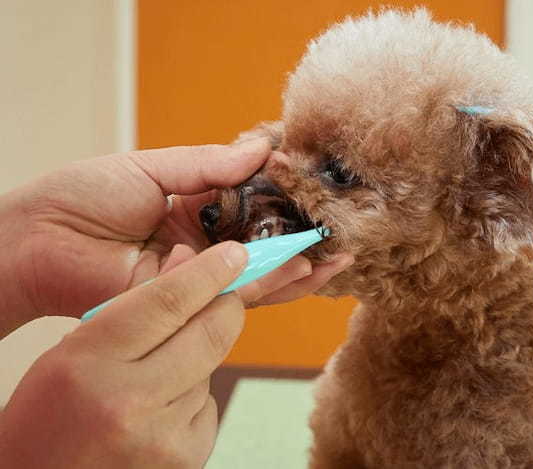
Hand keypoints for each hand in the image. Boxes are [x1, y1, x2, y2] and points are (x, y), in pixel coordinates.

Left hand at [0, 138, 353, 334]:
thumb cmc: (84, 196)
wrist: (38, 240)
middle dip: (303, 241)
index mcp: (196, 209)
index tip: (316, 190)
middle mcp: (204, 246)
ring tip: (339, 256)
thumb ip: (209, 166)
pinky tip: (306, 270)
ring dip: (300, 267)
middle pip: (264, 247)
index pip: (252, 207)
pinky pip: (237, 297)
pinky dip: (273, 285)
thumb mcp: (153, 168)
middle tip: (342, 231)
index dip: (285, 201)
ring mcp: (198, 276)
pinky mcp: (188, 302)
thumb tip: (261, 149)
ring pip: (259, 277)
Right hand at [0, 241, 248, 467]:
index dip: (210, 272)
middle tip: (226, 294)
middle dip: (227, 305)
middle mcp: (130, 400)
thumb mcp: (74, 351)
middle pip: (210, 332)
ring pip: (211, 369)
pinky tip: (161, 411)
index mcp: (90, 361)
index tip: (235, 255)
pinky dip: (194, 398)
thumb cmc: (49, 418)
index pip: (167, 300)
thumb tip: (188, 264)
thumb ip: (132, 308)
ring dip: (198, 358)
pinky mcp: (185, 459)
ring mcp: (162, 436)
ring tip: (156, 374)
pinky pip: (208, 405)